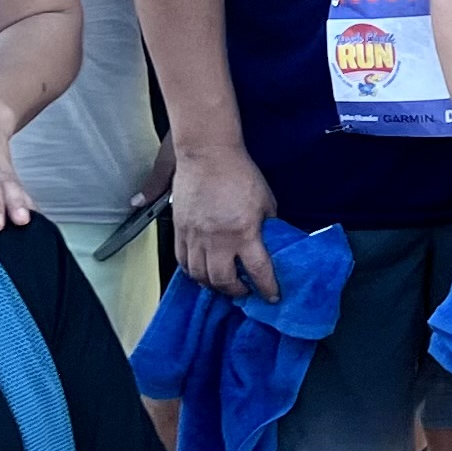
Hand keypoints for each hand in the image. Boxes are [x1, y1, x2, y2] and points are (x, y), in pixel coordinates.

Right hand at [168, 139, 277, 300]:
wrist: (208, 154)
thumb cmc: (240, 173)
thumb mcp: (266, 202)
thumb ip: (267, 226)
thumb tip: (270, 243)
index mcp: (244, 233)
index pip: (258, 271)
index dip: (267, 288)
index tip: (272, 296)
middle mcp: (218, 240)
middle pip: (223, 281)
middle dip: (236, 291)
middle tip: (244, 291)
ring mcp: (195, 236)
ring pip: (200, 275)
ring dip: (213, 284)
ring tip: (222, 283)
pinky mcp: (180, 230)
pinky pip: (182, 260)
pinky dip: (192, 271)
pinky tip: (201, 271)